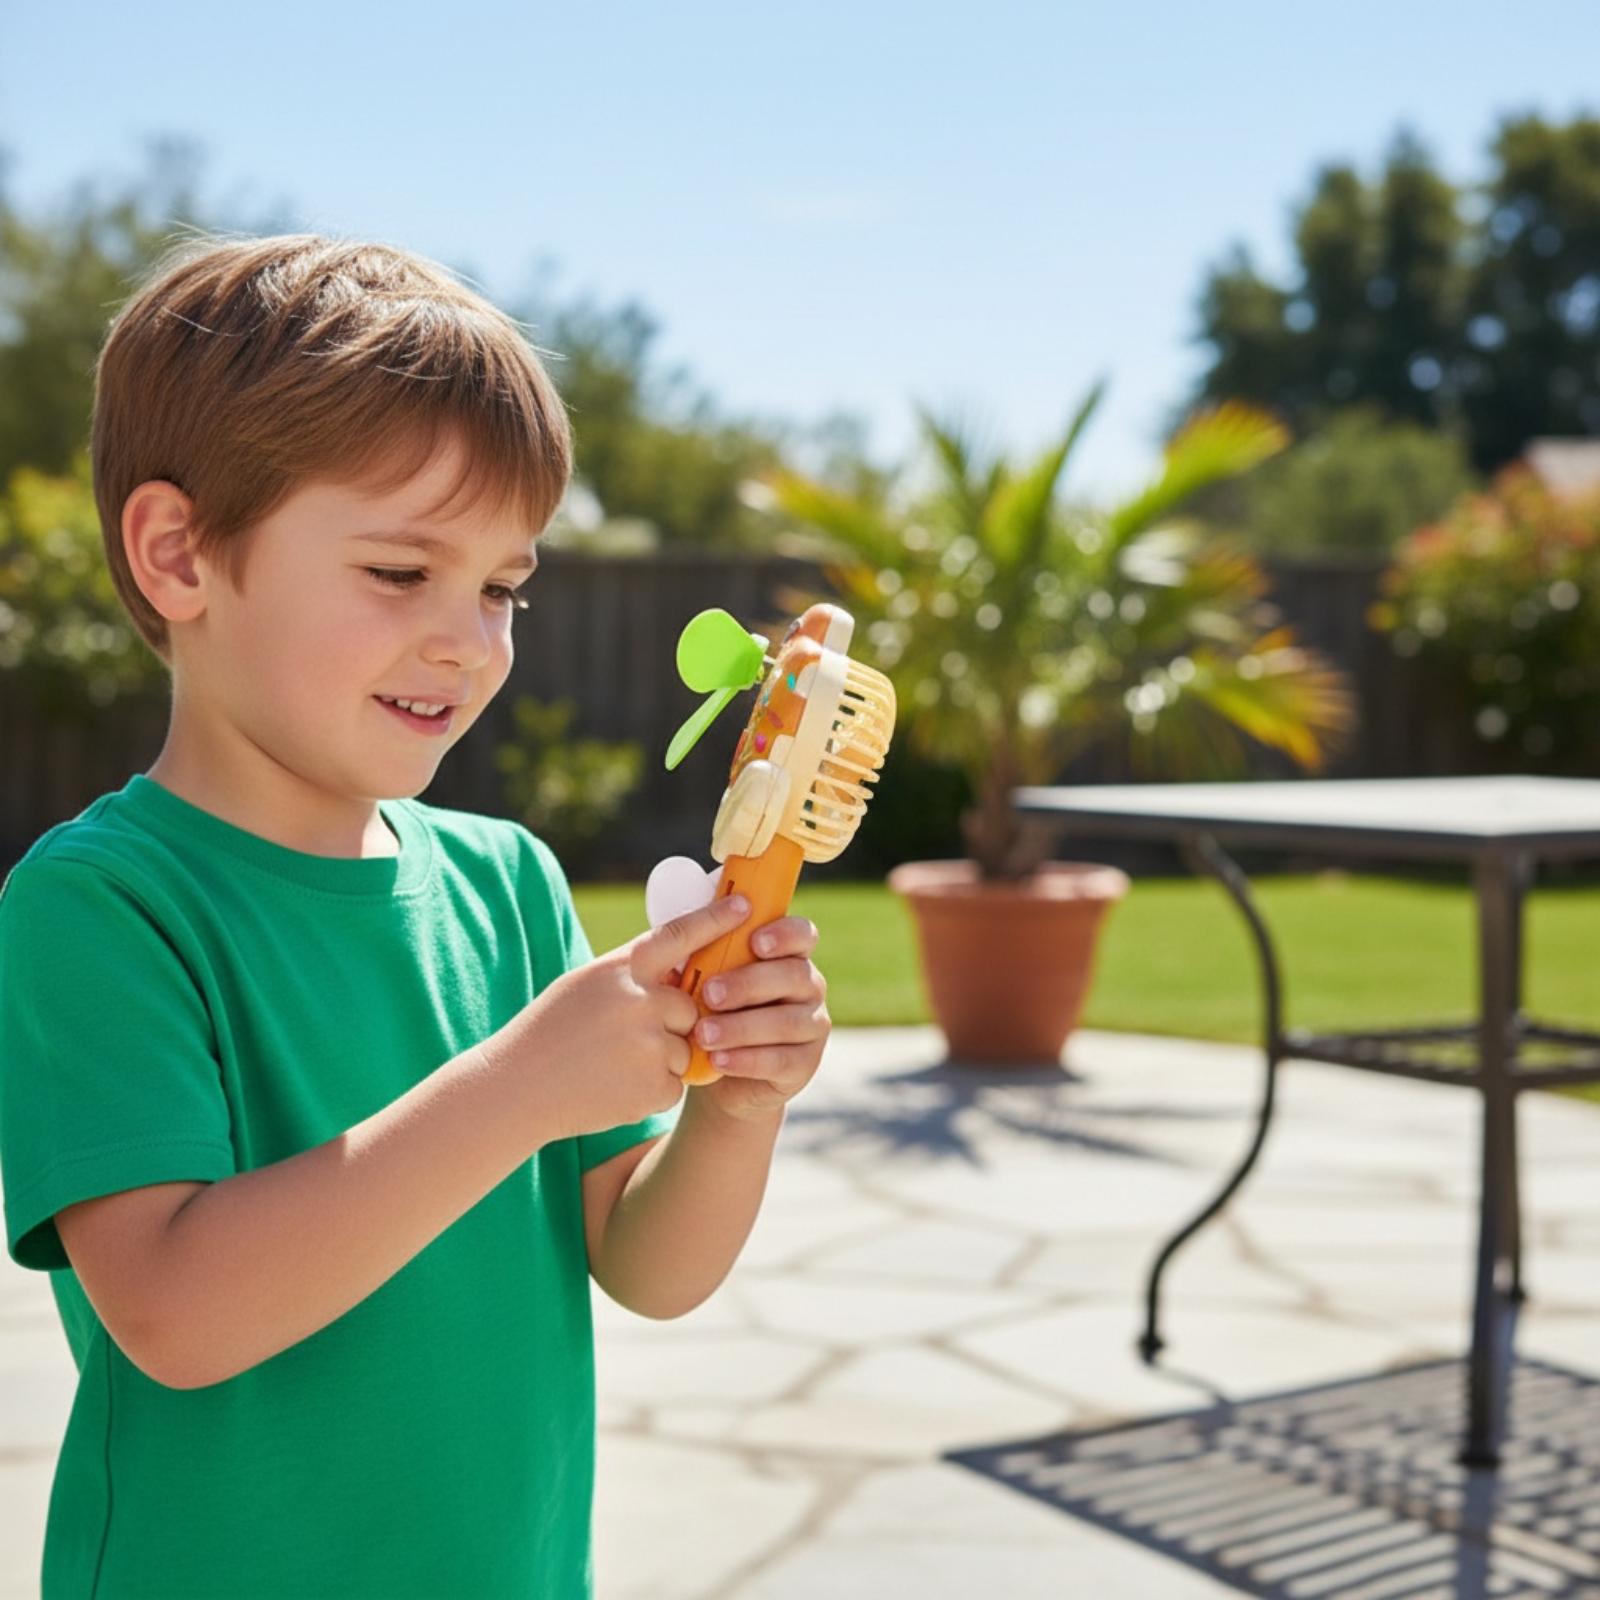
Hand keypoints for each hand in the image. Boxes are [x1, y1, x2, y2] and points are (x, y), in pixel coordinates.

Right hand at [501, 893, 753, 1142]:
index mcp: (622, 969)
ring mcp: (651, 1046)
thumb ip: (633, 972)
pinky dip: (652, 1088)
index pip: (680, 935)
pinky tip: (614, 1088)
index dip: (715, 918)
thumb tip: (680, 960)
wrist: (517, 1089)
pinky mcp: (655, 1087)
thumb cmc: (551, 1031)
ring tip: (611, 1065)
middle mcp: (642, 1002)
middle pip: (689, 1006)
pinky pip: (676, 1084)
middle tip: (624, 1037)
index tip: (746, 904)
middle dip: (670, 1022)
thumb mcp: (587, 984)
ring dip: (659, 1059)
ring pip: (685, 1048)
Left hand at [681, 915, 829, 1122]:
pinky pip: (783, 1060)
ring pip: (788, 1022)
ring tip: (703, 1034)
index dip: (785, 934)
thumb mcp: (700, 982)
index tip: (755, 942)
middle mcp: (809, 986)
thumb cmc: (709, 1010)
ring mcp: (813, 1025)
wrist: (715, 1069)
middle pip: (795, 975)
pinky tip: (718, 1059)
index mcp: (787, 955)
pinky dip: (748, 1060)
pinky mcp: (807, 1063)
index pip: (802, 934)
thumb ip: (696, 962)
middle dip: (749, 983)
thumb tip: (677, 948)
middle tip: (709, 994)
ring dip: (742, 1027)